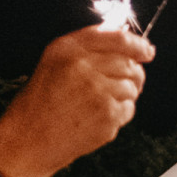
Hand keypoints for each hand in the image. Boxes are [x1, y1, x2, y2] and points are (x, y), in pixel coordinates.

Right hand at [0, 26, 154, 176]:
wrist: (30, 139)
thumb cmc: (43, 101)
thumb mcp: (55, 62)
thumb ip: (87, 47)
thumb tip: (127, 38)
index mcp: (68, 48)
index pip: (116, 37)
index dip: (137, 44)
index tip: (147, 51)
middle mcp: (82, 66)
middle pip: (129, 63)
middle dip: (134, 74)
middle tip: (126, 84)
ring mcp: (97, 91)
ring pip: (132, 87)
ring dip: (125, 96)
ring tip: (103, 104)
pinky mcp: (107, 115)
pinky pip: (129, 109)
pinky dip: (120, 114)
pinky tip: (99, 118)